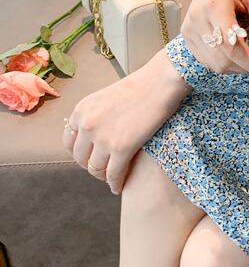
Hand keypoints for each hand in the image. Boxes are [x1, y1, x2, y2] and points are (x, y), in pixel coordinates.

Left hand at [62, 47, 191, 193]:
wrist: (162, 80)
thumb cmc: (143, 84)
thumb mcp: (108, 97)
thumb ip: (98, 115)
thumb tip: (100, 134)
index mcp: (81, 110)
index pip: (70, 142)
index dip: (81, 153)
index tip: (92, 157)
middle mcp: (86, 125)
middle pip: (81, 158)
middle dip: (91, 166)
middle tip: (104, 169)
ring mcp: (103, 137)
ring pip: (95, 169)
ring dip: (103, 176)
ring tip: (112, 178)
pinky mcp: (121, 148)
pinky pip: (114, 173)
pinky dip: (116, 183)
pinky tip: (119, 186)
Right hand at [183, 0, 248, 79]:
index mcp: (214, 7)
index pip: (233, 48)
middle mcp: (196, 21)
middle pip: (224, 60)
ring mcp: (189, 29)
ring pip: (217, 65)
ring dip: (242, 67)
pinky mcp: (188, 34)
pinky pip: (210, 60)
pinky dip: (230, 62)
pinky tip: (244, 53)